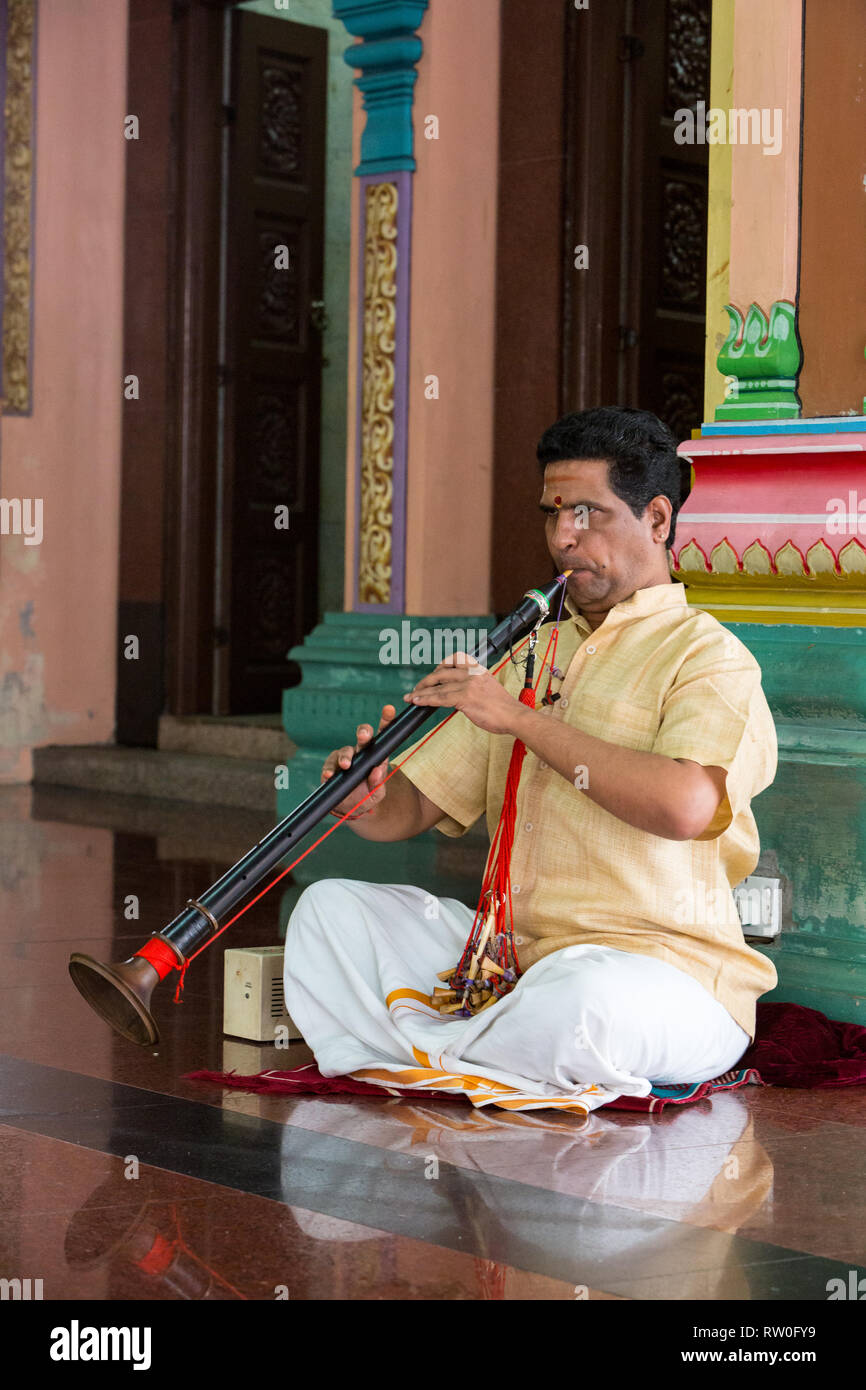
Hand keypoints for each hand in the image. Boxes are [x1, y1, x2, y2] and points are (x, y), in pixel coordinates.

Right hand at [321, 705, 395, 816]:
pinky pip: (330, 765)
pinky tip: (329, 775)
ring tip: (346, 765)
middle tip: (364, 736)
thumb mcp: (375, 794)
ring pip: (345, 751)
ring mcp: (345, 758)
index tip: (389, 709)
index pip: (382, 737)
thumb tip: (377, 771)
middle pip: (363, 737)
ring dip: (345, 757)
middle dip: (364, 733)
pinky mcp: (331, 766)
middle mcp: (361, 753)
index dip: (386, 722)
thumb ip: (377, 783)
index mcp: (376, 756)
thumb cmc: (365, 796)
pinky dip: (329, 770)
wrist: (348, 808)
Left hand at [403, 654, 523, 734]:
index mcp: (478, 669)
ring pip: (438, 686)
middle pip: (442, 672)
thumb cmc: (502, 707)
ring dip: (421, 692)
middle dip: (426, 681)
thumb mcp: (488, 688)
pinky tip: (418, 701)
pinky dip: (427, 699)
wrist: (514, 716)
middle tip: (416, 689)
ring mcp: (469, 685)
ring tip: (411, 697)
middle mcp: (472, 674)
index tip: (434, 673)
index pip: (456, 658)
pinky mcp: (466, 698)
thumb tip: (456, 692)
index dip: (441, 664)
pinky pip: (441, 698)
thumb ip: (473, 685)